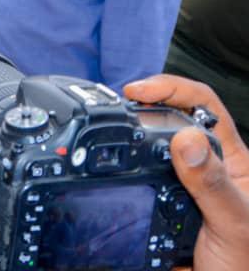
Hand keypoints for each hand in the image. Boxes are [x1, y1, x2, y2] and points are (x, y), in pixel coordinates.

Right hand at [124, 75, 248, 270]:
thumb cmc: (246, 266)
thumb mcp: (236, 223)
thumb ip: (213, 183)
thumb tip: (185, 139)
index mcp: (229, 160)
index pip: (203, 104)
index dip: (170, 88)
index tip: (137, 91)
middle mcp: (202, 167)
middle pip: (168, 118)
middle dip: (140, 107)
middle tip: (114, 110)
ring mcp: (176, 185)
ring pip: (144, 149)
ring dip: (124, 140)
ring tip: (105, 136)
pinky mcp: (153, 205)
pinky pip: (129, 180)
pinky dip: (114, 174)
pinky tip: (105, 174)